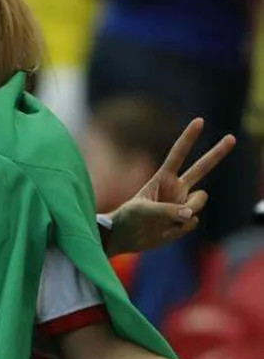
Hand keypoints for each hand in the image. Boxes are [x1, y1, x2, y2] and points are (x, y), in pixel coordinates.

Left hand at [106, 118, 235, 254]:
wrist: (126, 238)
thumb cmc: (128, 218)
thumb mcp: (142, 212)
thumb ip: (166, 211)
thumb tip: (190, 215)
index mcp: (163, 178)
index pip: (178, 154)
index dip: (189, 138)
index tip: (200, 121)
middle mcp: (176, 188)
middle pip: (201, 168)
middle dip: (217, 153)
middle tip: (231, 137)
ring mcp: (182, 204)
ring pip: (199, 202)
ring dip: (188, 210)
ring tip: (168, 219)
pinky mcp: (185, 221)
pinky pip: (192, 222)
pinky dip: (179, 229)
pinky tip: (165, 230)